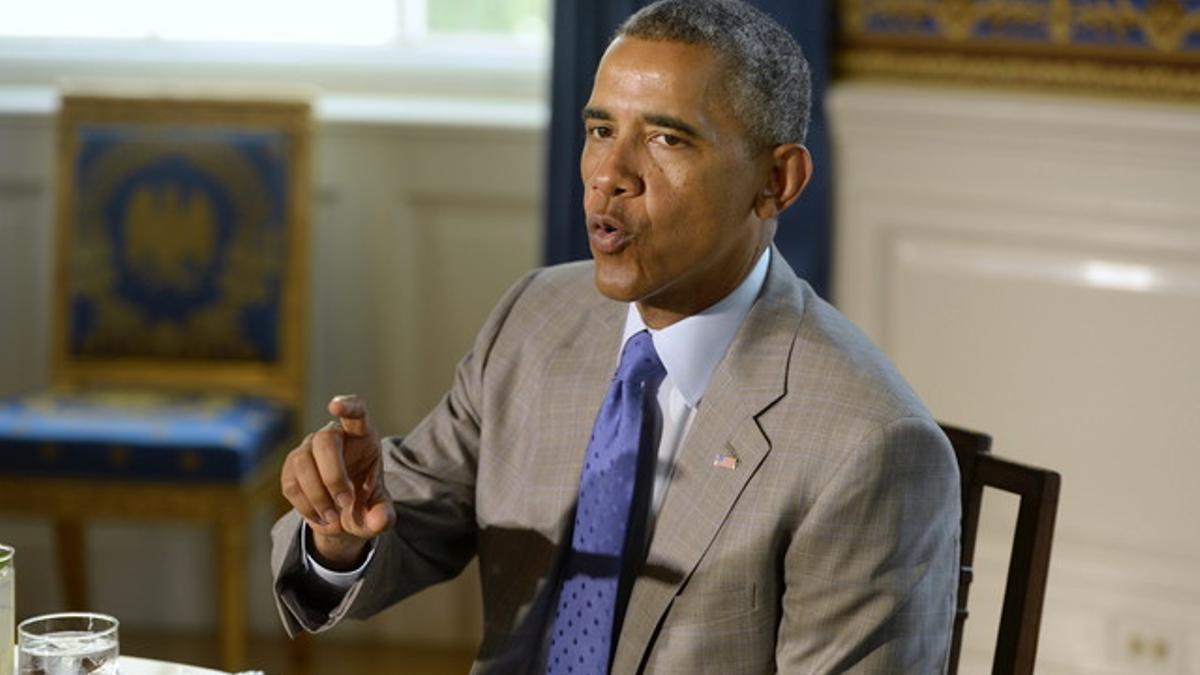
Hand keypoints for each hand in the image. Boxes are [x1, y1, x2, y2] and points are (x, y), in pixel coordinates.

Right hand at [280, 395, 395, 569]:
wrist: (341, 518)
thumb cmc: (365, 504)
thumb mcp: (379, 513)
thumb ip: (383, 515)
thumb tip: (380, 521)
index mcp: (362, 437)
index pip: (356, 412)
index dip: (347, 406)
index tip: (335, 405)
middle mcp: (333, 437)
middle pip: (325, 440)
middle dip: (333, 475)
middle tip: (346, 503)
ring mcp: (308, 450)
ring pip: (303, 461)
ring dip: (317, 493)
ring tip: (333, 518)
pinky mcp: (291, 469)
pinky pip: (291, 484)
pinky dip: (306, 506)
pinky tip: (321, 517)